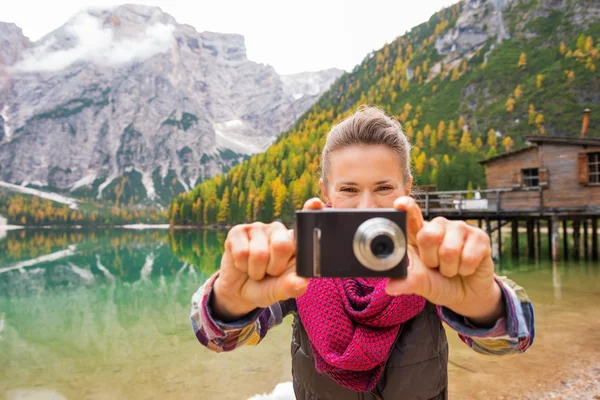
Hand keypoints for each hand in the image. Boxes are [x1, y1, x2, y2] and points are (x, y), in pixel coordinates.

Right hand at [212, 198, 323, 321]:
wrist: (239, 292)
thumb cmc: (267, 287)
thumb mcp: (281, 290)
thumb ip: (291, 286)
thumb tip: (301, 283)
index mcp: (295, 242)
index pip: (306, 222)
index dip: (311, 211)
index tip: (315, 203)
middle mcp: (278, 230)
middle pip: (282, 245)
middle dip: (275, 268)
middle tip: (271, 273)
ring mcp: (258, 228)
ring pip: (259, 254)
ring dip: (256, 271)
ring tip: (257, 270)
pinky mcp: (238, 231)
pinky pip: (241, 253)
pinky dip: (242, 266)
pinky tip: (243, 264)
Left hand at [385, 196, 503, 326]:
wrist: (467, 295)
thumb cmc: (439, 283)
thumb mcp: (421, 284)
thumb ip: (407, 282)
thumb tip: (390, 287)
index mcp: (419, 233)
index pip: (411, 216)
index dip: (406, 208)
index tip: (400, 204)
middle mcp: (438, 226)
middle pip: (428, 236)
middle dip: (431, 261)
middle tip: (436, 267)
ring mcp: (460, 228)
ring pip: (449, 251)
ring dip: (449, 269)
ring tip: (452, 268)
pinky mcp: (480, 236)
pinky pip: (468, 257)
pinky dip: (465, 270)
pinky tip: (466, 268)